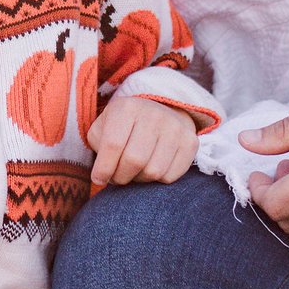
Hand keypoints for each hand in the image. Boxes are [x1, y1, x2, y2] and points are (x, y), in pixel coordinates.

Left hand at [86, 96, 200, 185]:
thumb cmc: (124, 126)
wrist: (159, 113)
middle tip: (117, 177)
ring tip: (134, 171)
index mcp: (127, 108)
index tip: (98, 178)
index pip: (113, 144)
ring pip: (153, 172)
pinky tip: (151, 167)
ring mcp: (175, 128)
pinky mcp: (190, 142)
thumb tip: (100, 176)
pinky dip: (157, 180)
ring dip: (139, 179)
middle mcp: (154, 114)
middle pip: (134, 160)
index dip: (104, 168)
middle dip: (121, 176)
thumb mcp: (104, 127)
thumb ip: (98, 146)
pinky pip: (170, 176)